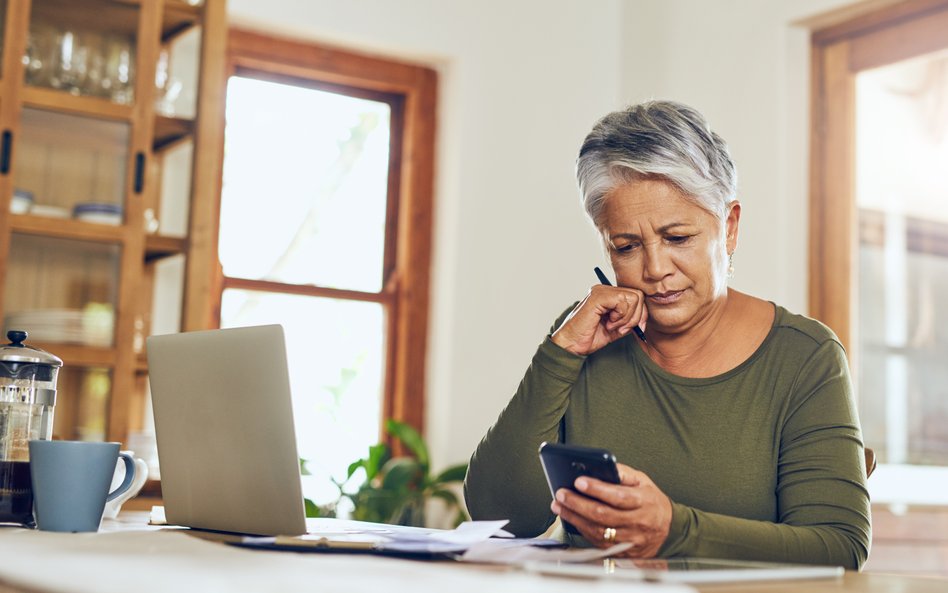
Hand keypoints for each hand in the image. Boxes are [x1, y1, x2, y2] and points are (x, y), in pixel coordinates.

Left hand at [550, 463, 671, 557]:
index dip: (597, 489)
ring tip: (558, 505)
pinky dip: (581, 530)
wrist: (667, 528)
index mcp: (644, 502)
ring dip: (574, 518)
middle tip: (561, 493)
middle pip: (604, 515)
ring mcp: (630, 540)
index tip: (579, 481)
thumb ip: (623, 473)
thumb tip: (602, 466)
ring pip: (598, 531)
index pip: (618, 496)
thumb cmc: (650, 500)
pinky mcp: (622, 551)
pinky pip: (598, 542)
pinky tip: (570, 518)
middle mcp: (638, 523)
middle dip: (578, 503)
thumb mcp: (643, 481)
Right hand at [551, 285, 646, 355]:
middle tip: (620, 328)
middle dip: (635, 316)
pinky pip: (623, 301)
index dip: (641, 314)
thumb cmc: (590, 337)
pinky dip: (620, 316)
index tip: (634, 329)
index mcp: (608, 295)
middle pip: (638, 295)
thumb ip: (629, 320)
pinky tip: (608, 323)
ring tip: (612, 326)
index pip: (636, 296)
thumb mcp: (616, 328)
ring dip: (627, 317)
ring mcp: (601, 291)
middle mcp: (604, 289)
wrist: (572, 345)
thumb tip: (644, 318)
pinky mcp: (598, 296)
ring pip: (633, 297)